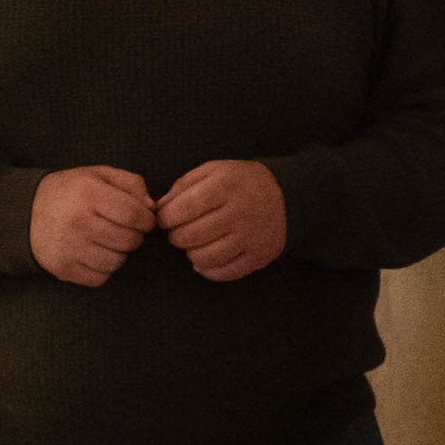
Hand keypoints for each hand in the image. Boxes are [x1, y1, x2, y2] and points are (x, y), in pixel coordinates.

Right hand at [31, 165, 154, 285]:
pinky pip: (101, 277)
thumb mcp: (98, 175)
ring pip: (117, 262)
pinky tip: (93, 253)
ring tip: (106, 240)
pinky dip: (103, 268)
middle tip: (122, 229)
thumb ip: (131, 185)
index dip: (146, 220)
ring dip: (119, 253)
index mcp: (88, 193)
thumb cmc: (70, 193)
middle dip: (134, 236)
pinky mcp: (63, 268)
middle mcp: (78, 221)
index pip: (134, 215)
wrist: (25, 213)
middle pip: (129, 241)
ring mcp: (69, 248)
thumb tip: (151, 209)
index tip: (144, 221)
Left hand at [157, 158, 286, 281]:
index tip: (165, 219)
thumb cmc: (240, 183)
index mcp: (226, 186)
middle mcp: (240, 212)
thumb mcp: (213, 171)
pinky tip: (205, 258)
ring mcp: (250, 237)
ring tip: (192, 245)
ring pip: (205, 258)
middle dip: (176, 237)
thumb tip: (159, 208)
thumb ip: (183, 185)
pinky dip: (207, 269)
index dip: (166, 218)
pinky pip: (224, 273)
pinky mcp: (258, 257)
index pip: (183, 208)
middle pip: (191, 235)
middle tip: (178, 232)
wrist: (284, 197)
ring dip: (190, 254)